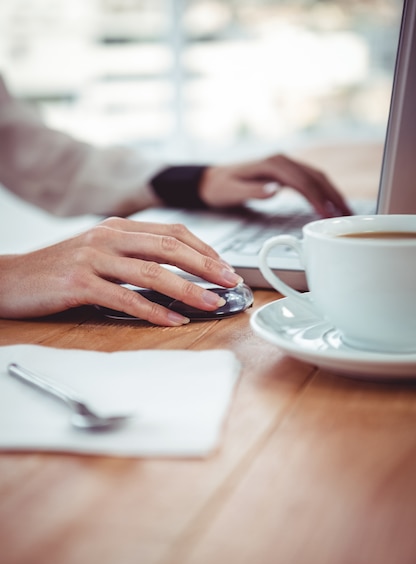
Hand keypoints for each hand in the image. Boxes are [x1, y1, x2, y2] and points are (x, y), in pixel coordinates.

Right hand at [0, 218, 242, 324]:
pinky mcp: (80, 284)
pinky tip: (173, 321)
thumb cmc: (57, 270)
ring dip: (188, 290)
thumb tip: (175, 271)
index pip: (172, 232)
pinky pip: (125, 298)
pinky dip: (153, 311)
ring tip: (212, 303)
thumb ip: (132, 254)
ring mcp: (93, 259)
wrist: (10, 279)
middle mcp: (107, 237)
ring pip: (152, 272)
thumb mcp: (97, 252)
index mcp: (116, 227)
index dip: (204, 249)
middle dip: (206, 266)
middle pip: (169, 247)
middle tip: (231, 282)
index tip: (225, 266)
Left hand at [199, 153, 350, 216]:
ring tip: (347, 213)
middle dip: (333, 195)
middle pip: (316, 176)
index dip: (316, 197)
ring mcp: (286, 165)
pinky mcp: (286, 173)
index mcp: (272, 164)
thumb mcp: (231, 191)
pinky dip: (324, 192)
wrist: (210, 179)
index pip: (302, 180)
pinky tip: (332, 206)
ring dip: (333, 194)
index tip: (327, 213)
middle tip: (347, 216)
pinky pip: (311, 181)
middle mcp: (282, 160)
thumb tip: (275, 189)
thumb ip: (252, 191)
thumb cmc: (219, 187)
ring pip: (317, 177)